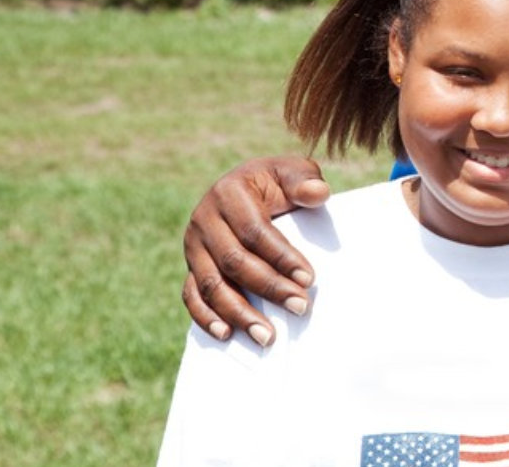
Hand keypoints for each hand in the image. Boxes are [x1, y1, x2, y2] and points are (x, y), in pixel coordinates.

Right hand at [181, 156, 329, 345]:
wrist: (245, 188)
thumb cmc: (275, 183)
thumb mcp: (291, 171)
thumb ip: (304, 179)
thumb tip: (318, 193)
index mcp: (229, 193)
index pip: (255, 230)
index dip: (281, 256)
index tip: (309, 279)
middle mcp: (204, 219)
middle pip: (234, 261)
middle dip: (269, 288)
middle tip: (301, 307)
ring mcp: (193, 245)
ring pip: (211, 284)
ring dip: (238, 313)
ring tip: (267, 336)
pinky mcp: (191, 266)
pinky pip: (191, 295)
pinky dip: (206, 317)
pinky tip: (227, 334)